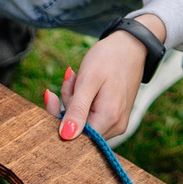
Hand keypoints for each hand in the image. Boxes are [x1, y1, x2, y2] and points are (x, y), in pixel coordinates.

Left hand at [45, 20, 161, 141]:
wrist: (130, 47)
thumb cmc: (108, 59)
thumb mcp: (88, 80)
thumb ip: (77, 110)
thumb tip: (65, 136)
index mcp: (109, 119)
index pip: (74, 136)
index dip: (59, 119)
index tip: (52, 95)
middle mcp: (115, 127)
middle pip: (78, 129)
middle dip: (67, 105)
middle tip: (69, 79)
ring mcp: (116, 123)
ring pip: (82, 122)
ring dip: (73, 101)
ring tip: (76, 77)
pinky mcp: (114, 118)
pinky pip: (90, 116)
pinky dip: (81, 101)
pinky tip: (82, 85)